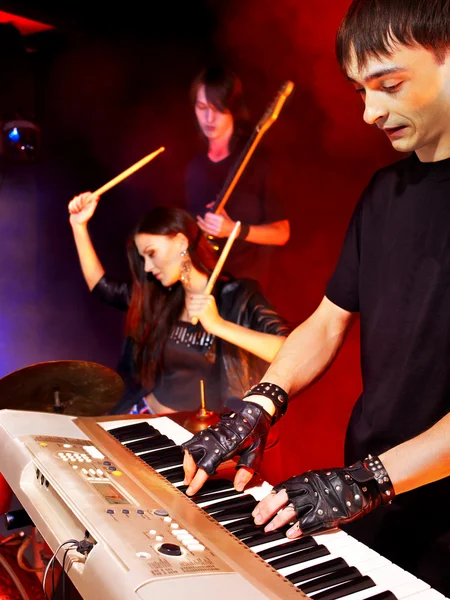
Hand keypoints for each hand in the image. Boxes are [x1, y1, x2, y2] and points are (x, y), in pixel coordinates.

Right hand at [68, 192, 98, 226]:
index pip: (88, 194)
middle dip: (78, 203)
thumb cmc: (84, 219)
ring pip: (74, 199)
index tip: (83, 201)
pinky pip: (70, 203)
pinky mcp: (73, 206)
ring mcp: (78, 204)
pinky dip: (71, 208)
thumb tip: (97, 197)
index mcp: (89, 203)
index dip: (84, 196)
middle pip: (79, 196)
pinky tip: (73, 213)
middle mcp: (84, 202)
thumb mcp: (90, 212)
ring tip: (77, 212)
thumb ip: (93, 204)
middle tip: (80, 209)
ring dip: (74, 207)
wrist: (77, 224)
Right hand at [181, 401, 272, 495]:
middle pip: (192, 458)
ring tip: (188, 473)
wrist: (253, 413)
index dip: (197, 481)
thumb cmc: (255, 432)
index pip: (205, 467)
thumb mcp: (255, 453)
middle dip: (187, 472)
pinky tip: (191, 459)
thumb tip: (238, 486)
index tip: (191, 489)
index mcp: (224, 447)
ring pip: (190, 449)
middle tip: (187, 483)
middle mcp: (213, 440)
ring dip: (187, 462)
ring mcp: (209, 434)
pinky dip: (189, 452)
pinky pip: (193, 441)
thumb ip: (246, 471)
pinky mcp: (208, 430)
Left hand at [185, 293, 220, 332]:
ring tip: (200, 316)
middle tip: (201, 314)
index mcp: (210, 297)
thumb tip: (190, 296)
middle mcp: (208, 300)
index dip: (195, 304)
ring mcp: (205, 306)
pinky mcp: (201, 312)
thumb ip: (201, 300)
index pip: (195, 297)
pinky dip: (192, 317)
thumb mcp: (209, 305)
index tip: (202, 310)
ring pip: (190, 307)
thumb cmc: (211, 316)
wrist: (217, 325)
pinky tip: (198, 319)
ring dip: (192, 313)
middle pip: (192, 302)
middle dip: (193, 308)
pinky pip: (190, 313)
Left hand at [196, 208, 234, 237]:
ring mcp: (217, 230)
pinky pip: (206, 231)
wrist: (232, 229)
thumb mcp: (222, 211)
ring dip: (200, 223)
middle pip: (206, 221)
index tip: (206, 214)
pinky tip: (200, 225)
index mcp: (220, 218)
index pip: (208, 216)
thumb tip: (207, 206)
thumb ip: (214, 205)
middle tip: (200, 217)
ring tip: (198, 220)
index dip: (206, 214)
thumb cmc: (226, 219)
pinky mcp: (216, 234)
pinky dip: (202, 228)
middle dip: (203, 219)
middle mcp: (219, 225)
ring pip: (205, 227)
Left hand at [252, 458, 394, 537]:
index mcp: (303, 479)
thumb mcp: (314, 478)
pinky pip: (308, 523)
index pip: (278, 490)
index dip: (265, 501)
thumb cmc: (336, 482)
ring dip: (278, 522)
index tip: (256, 511)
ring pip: (291, 512)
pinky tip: (289, 535)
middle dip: (266, 512)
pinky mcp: (326, 513)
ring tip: (269, 529)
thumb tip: (280, 496)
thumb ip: (299, 486)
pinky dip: (297, 529)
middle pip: (280, 500)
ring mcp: (316, 500)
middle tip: (257, 522)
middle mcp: (307, 488)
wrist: (359, 484)